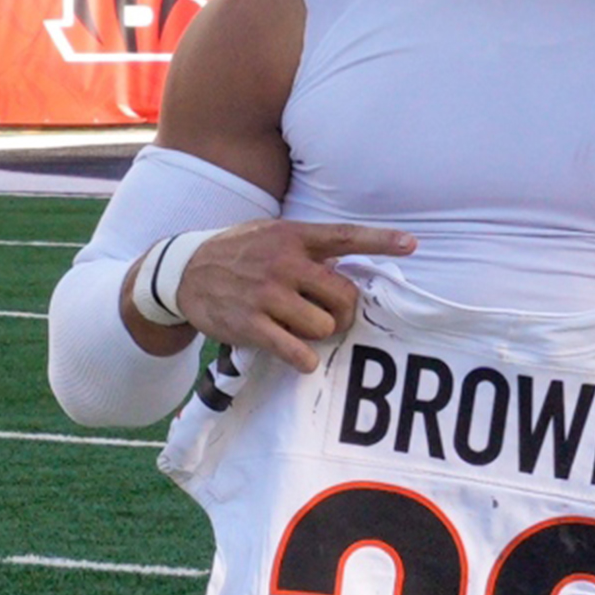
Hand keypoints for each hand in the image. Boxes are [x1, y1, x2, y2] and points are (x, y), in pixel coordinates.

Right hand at [165, 220, 415, 372]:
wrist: (182, 273)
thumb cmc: (238, 254)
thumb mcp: (270, 235)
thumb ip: (307, 247)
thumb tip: (344, 263)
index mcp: (293, 237)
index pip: (345, 236)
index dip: (381, 240)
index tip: (412, 245)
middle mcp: (283, 263)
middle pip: (344, 295)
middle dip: (345, 311)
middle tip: (333, 315)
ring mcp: (267, 294)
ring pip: (324, 326)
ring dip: (321, 334)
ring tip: (302, 329)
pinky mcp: (251, 324)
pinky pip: (296, 351)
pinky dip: (305, 359)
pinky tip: (302, 357)